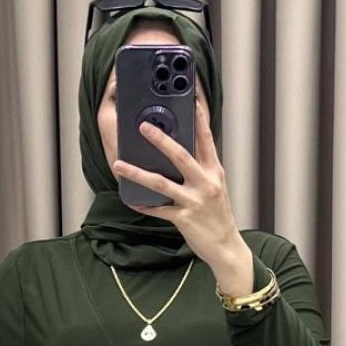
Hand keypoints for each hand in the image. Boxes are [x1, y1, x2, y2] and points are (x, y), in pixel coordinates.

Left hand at [112, 90, 238, 264]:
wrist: (226, 246)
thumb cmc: (218, 215)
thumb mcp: (215, 187)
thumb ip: (201, 169)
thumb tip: (178, 152)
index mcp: (214, 171)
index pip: (206, 139)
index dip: (198, 117)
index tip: (190, 99)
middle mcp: (205, 183)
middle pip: (180, 156)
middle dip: (160, 140)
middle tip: (143, 126)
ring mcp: (194, 201)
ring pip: (161, 183)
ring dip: (137, 173)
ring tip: (119, 164)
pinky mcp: (184, 219)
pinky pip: (158, 210)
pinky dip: (144, 205)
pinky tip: (132, 201)